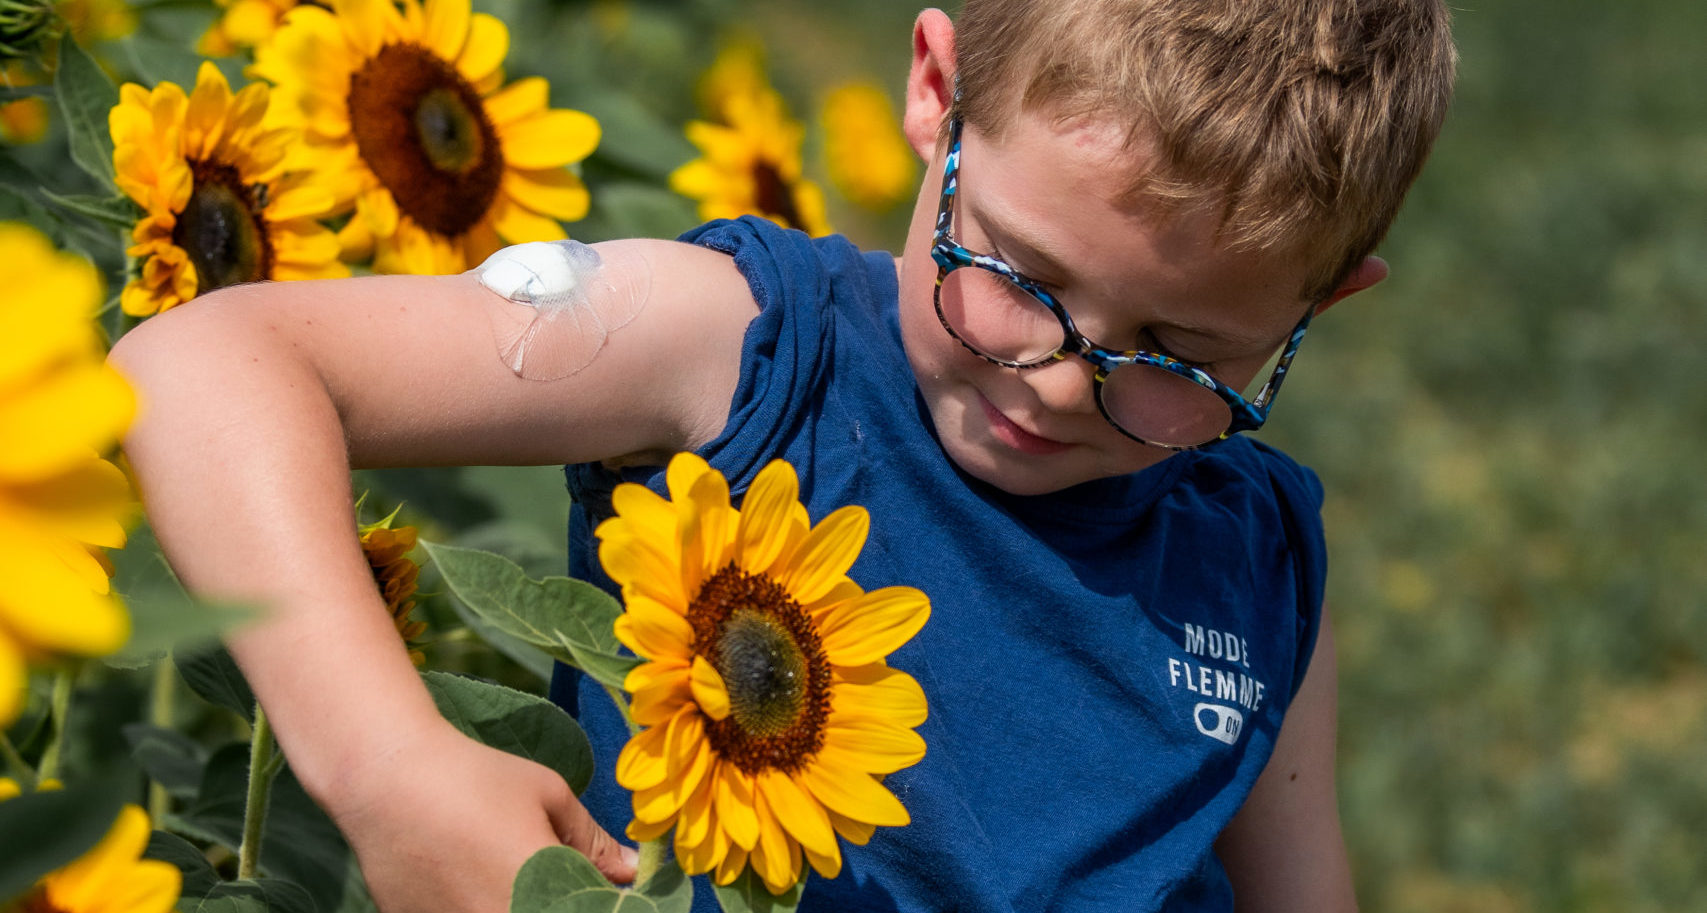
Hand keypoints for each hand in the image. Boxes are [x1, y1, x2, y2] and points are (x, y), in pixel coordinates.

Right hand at [320, 721, 637, 912]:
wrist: (387, 779)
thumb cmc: (477, 777)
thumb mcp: (549, 795)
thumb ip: (593, 841)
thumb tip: (631, 870)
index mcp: (544, 892)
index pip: (591, 906)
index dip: (597, 892)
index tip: (592, 872)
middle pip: (548, 910)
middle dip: (559, 895)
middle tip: (541, 860)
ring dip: (516, 898)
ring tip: (496, 864)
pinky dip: (473, 903)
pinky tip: (464, 877)